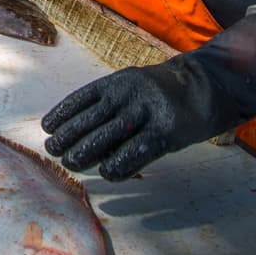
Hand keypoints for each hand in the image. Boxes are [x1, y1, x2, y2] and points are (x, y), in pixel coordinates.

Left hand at [41, 62, 228, 180]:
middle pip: (92, 118)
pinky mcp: (167, 130)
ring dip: (87, 152)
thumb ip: (109, 103)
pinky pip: (138, 150)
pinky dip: (120, 164)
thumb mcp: (132, 86)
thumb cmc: (161, 93)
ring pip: (110, 135)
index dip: (63, 114)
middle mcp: (130, 94)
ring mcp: (149, 111)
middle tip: (53, 150)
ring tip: (71, 162)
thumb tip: (76, 131)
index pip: (83, 98)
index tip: (47, 128)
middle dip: (69, 136)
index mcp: (119, 82)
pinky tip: (108, 172)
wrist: (208, 85)